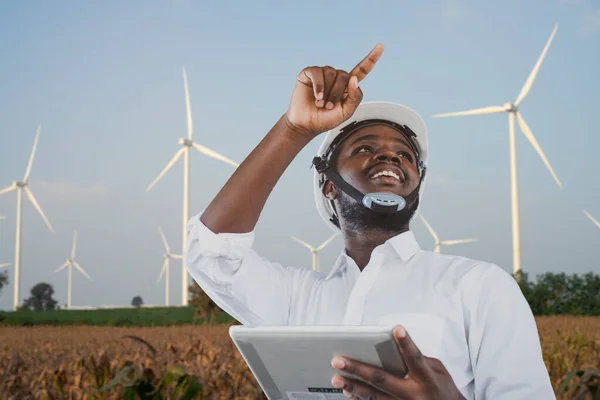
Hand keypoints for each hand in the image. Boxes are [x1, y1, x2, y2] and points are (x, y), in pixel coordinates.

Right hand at [284, 43, 383, 138]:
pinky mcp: (309, 73)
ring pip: (332, 73)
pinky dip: (318, 86)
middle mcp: (336, 77)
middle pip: (345, 76)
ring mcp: (322, 73)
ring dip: (327, 92)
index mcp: (347, 86)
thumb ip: (355, 97)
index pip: (362, 70)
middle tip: (329, 107)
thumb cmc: (326, 119)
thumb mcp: (346, 112)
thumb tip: (354, 79)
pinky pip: (317, 73)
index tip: (381, 46)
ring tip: (321, 104)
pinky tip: (316, 97)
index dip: (371, 59)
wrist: (306, 124)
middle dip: (338, 93)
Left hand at [330, 325, 465, 399]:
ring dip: (353, 386)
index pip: (415, 358)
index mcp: (427, 378)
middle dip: (358, 368)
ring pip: (373, 396)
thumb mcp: (439, 371)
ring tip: (336, 377)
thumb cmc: (443, 389)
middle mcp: (413, 394)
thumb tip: (396, 348)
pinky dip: (360, 398)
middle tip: (339, 360)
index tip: (396, 329)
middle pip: (382, 379)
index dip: (406, 343)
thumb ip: (419, 360)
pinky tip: (348, 391)